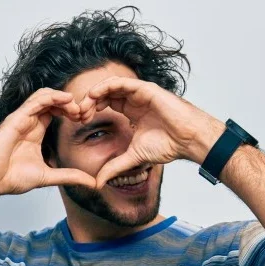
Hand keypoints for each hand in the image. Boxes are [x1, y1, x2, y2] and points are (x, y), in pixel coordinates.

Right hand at [0, 88, 96, 195]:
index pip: (56, 112)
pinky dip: (52, 97)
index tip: (86, 120)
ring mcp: (22, 118)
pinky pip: (35, 101)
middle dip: (71, 104)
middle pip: (53, 101)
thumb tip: (92, 183)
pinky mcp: (16, 118)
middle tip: (86, 113)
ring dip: (63, 98)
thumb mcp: (48, 177)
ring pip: (45, 96)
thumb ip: (69, 177)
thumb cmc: (10, 178)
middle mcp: (29, 122)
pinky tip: (66, 100)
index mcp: (35, 132)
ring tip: (77, 106)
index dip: (71, 112)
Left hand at [78, 76, 224, 188]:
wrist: (187, 139)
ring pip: (109, 86)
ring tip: (83, 106)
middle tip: (77, 114)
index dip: (90, 111)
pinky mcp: (145, 89)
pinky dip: (106, 86)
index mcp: (131, 112)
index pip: (105, 105)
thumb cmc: (167, 145)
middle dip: (88, 102)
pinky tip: (94, 95)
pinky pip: (121, 82)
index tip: (79, 122)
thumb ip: (115, 167)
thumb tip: (98, 183)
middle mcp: (134, 100)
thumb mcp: (133, 157)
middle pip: (104, 94)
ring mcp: (139, 93)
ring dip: (94, 94)